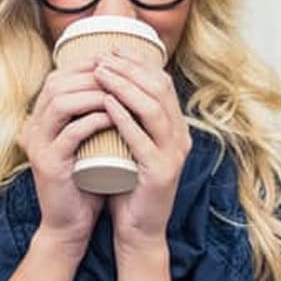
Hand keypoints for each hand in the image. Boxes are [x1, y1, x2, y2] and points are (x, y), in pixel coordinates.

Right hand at [17, 57, 110, 256]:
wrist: (71, 224)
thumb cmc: (86, 180)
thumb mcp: (90, 141)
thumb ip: (95, 114)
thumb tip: (123, 82)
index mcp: (40, 118)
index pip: (58, 77)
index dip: (86, 66)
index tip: (116, 65)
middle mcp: (33, 127)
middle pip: (56, 83)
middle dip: (91, 75)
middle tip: (121, 76)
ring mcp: (38, 145)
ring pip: (60, 103)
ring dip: (92, 94)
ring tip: (119, 94)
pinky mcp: (48, 164)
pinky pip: (70, 134)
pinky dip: (93, 121)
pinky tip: (113, 117)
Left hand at [93, 47, 191, 253]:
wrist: (138, 230)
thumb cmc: (127, 185)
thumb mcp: (129, 144)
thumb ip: (126, 118)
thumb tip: (106, 81)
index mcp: (175, 128)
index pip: (162, 82)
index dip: (138, 62)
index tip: (111, 50)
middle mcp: (180, 137)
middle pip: (159, 89)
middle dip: (129, 68)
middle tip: (101, 58)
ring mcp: (173, 155)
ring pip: (153, 108)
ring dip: (125, 86)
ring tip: (100, 73)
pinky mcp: (160, 172)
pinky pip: (142, 138)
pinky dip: (124, 117)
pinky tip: (106, 103)